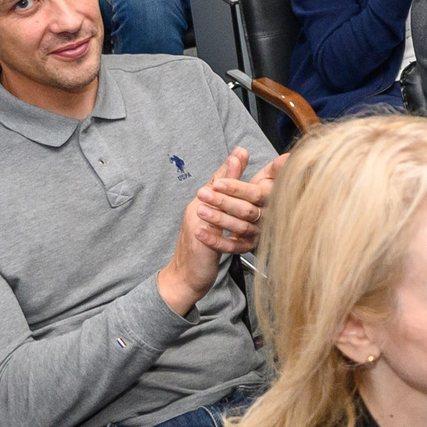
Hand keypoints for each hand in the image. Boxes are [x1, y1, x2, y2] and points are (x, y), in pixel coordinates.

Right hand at [158, 147, 281, 310]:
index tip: (242, 150)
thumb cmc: (202, 250)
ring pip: (212, 202)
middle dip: (230, 169)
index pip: (216, 181)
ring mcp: (198, 223)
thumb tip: (239, 189)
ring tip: (236, 174)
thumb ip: (225, 204)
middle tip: (242, 153)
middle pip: (214, 186)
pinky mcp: (200, 240)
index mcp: (203, 204)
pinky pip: (212, 227)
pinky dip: (222, 216)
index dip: (229, 166)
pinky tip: (234, 216)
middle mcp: (198, 209)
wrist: (184, 276)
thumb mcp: (215, 223)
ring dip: (225, 185)